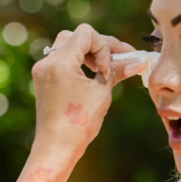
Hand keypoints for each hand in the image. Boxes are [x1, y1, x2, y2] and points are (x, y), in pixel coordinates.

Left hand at [31, 22, 137, 155]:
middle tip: (118, 60)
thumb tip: (138, 61)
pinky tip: (92, 74)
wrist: (56, 147)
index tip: (108, 69)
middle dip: (98, 46)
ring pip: (67, 46)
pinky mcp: (43, 79)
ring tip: (104, 69)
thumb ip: (117, 71)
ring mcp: (42, 70)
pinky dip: (78, 61)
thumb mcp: (102, 93)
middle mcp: (47, 62)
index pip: (85, 34)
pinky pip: (61, 59)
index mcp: (59, 62)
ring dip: (89, 53)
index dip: (104, 46)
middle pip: (76, 37)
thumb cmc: (79, 123)